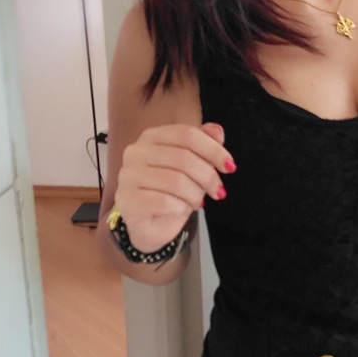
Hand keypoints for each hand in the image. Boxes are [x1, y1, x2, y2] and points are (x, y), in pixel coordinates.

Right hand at [113, 122, 234, 252]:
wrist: (151, 225)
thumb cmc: (171, 193)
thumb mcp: (192, 168)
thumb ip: (203, 146)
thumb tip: (218, 131)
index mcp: (151, 137)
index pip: (187, 134)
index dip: (213, 150)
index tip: (229, 166)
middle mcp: (136, 152)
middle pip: (183, 157)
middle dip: (208, 177)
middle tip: (218, 191)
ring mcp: (128, 176)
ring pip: (176, 181)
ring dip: (195, 195)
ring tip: (196, 202)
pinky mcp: (127, 200)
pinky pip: (164, 202)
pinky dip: (181, 208)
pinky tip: (181, 209)